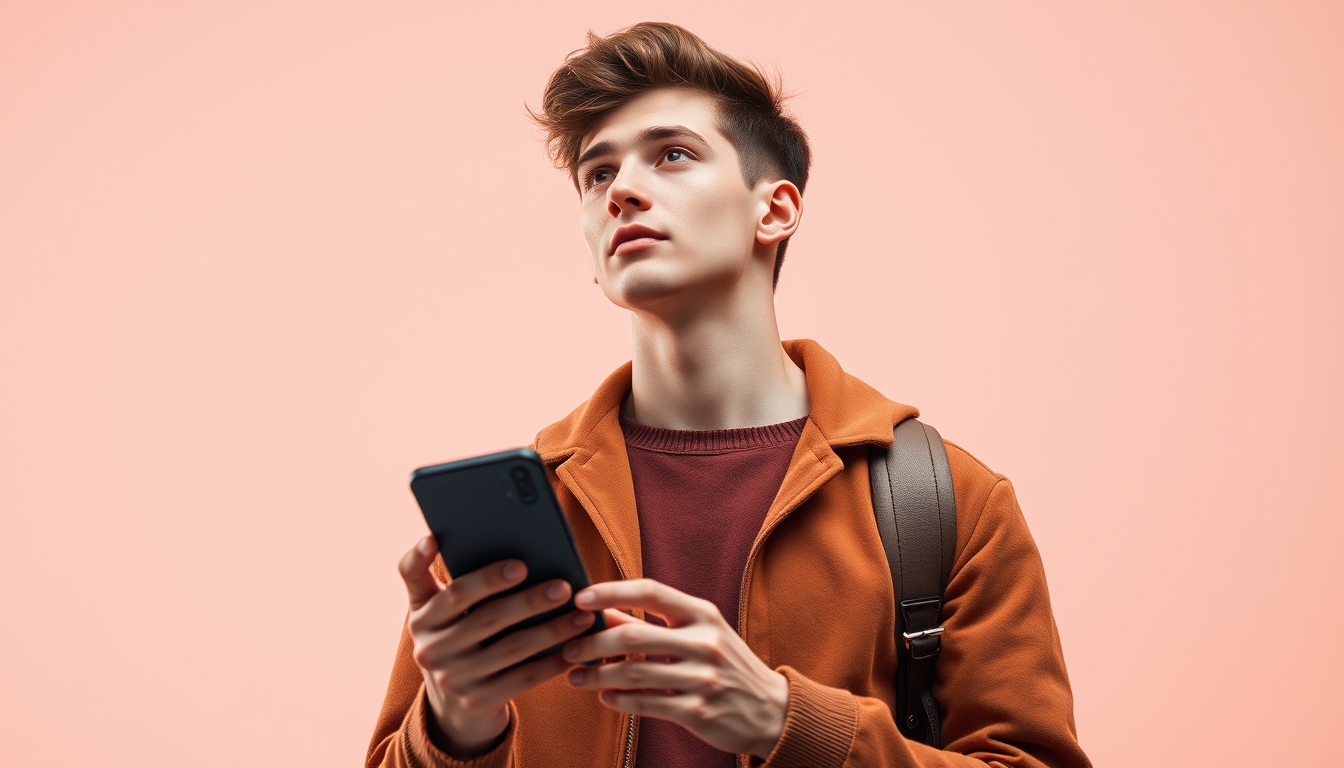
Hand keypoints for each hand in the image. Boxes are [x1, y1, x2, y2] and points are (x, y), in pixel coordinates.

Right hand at [399, 536, 596, 757]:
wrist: (456, 707)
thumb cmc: (464, 640)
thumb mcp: (448, 615)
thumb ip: (464, 584)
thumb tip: (522, 552)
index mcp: (422, 613)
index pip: (414, 578)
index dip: (421, 557)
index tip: (436, 538)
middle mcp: (430, 645)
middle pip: (483, 615)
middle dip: (527, 600)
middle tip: (562, 586)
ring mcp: (451, 677)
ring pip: (510, 647)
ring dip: (551, 630)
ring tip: (582, 615)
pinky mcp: (476, 701)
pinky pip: (521, 678)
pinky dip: (551, 662)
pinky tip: (573, 649)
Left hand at [561, 579, 788, 758]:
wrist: (772, 709)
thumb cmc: (726, 665)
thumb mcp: (699, 634)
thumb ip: (653, 623)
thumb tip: (604, 612)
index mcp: (703, 614)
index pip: (651, 592)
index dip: (611, 592)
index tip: (580, 598)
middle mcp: (705, 642)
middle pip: (633, 638)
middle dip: (592, 644)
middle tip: (568, 649)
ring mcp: (703, 679)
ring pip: (635, 675)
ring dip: (597, 676)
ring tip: (576, 677)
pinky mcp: (698, 711)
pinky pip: (647, 705)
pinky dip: (619, 701)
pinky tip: (604, 697)